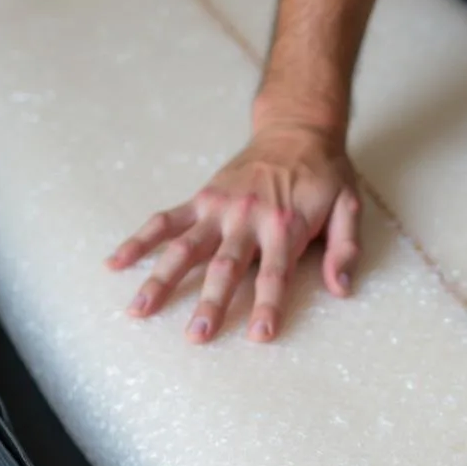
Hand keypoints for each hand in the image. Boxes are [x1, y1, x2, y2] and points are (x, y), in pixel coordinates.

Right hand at [106, 122, 360, 342]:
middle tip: (196, 336)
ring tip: (140, 310)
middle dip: (210, 303)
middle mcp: (247, 218)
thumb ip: (345, 248)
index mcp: (285, 225)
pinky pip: (165, 221)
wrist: (296, 129)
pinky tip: (116, 262)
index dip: (268, 305)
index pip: (275, 275)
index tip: (259, 335)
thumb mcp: (349, 206)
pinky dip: (139, 240)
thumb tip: (341, 288)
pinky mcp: (202, 198)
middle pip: (225, 268)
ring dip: (161, 279)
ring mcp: (219, 208)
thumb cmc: (325, 176)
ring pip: (185, 248)